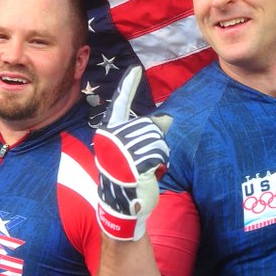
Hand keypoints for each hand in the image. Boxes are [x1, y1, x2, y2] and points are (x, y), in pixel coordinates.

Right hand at [94, 66, 171, 240]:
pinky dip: (161, 165)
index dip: (128, 85)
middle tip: (142, 164)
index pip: (120, 102)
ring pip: (156, 139)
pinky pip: (159, 153)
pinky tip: (149, 175)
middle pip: (149, 126)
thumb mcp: (133, 151)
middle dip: (155, 145)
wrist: (121, 206)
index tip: (135, 70)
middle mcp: (112, 136)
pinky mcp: (134, 161)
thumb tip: (167, 119)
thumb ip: (144, 133)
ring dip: (158, 156)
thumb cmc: (128, 177)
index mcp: (109, 131)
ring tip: (144, 170)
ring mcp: (122, 149)